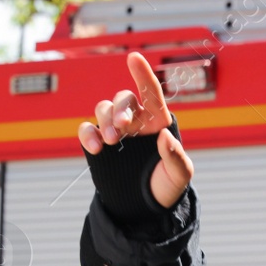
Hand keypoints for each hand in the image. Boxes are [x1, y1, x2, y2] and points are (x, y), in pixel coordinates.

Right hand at [77, 51, 193, 207]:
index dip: (142, 74)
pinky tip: (94, 145)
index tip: (133, 58)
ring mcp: (115, 132)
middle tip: (122, 128)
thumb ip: (175, 156)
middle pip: (123, 99)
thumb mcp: (179, 176)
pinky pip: (87, 129)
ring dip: (105, 119)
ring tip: (112, 141)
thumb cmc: (165, 187)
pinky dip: (87, 133)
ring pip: (103, 109)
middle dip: (120, 109)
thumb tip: (164, 135)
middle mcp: (135, 121)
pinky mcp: (98, 145)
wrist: (144, 207)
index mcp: (157, 121)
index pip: (151, 92)